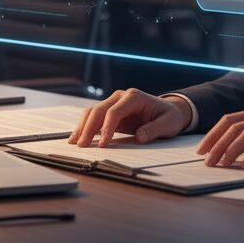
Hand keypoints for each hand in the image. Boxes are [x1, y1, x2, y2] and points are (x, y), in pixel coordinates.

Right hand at [68, 89, 191, 146]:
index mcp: (135, 97)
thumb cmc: (168, 116)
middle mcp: (121, 97)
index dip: (107, 127)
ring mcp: (114, 103)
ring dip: (83, 126)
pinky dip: (84, 126)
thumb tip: (139, 137)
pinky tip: (77, 138)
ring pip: (92, 112)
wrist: (168, 111)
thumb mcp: (168, 123)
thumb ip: (154, 129)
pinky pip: (93, 117)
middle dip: (89, 127)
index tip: (103, 144)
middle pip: (99, 110)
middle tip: (82, 145)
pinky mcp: (110, 112)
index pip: (115, 111)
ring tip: (75, 143)